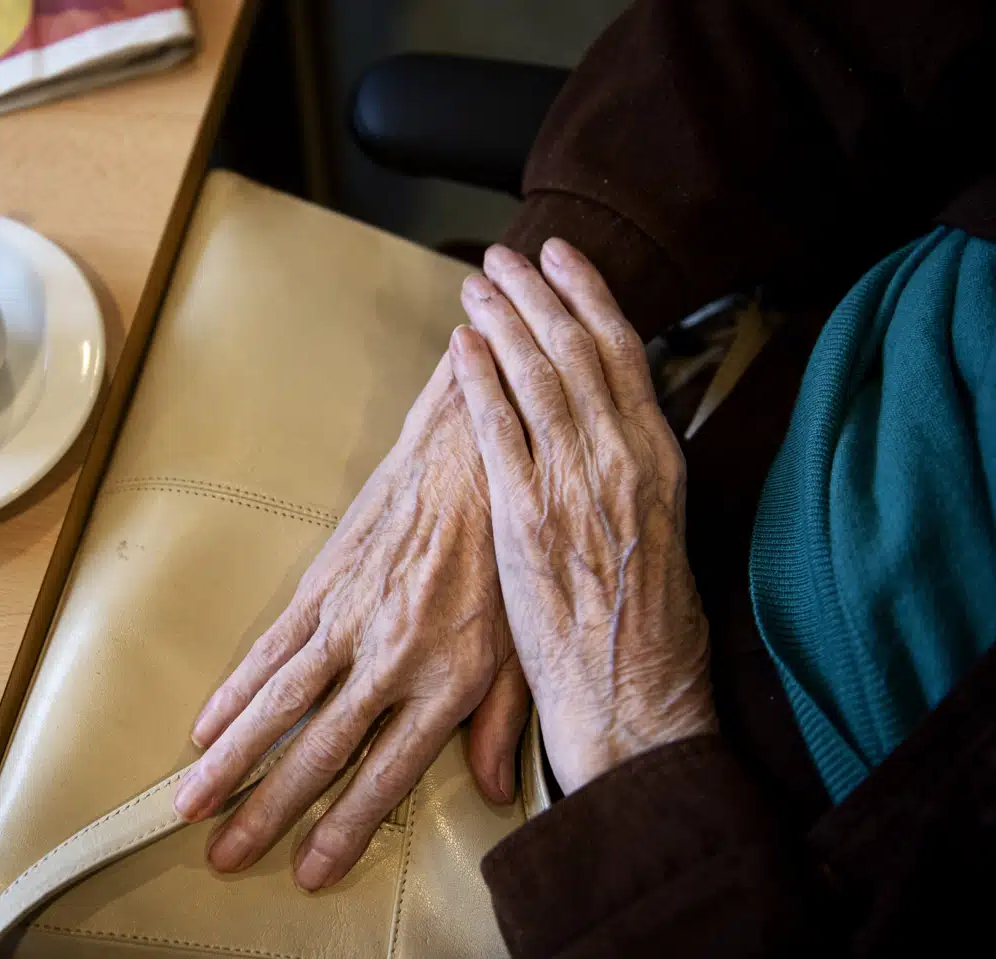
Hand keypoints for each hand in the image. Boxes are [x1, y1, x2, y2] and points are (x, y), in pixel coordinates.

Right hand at [173, 355, 528, 890]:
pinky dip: (235, 688)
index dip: (343, 826)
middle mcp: (389, 656)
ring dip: (232, 755)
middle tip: (221, 850)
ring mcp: (349, 619)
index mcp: (445, 680)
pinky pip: (270, 646)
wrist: (472, 451)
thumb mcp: (524, 642)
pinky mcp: (324, 584)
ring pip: (279, 700)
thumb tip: (497, 789)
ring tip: (191, 797)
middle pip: (318, 746)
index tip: (306, 869)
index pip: (385, 771)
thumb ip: (502, 720)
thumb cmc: (505, 548)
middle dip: (267, 806)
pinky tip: (206, 722)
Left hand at [449, 241, 715, 793]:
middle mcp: (623, 459)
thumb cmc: (648, 632)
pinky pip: (498, 428)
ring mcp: (574, 484)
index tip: (564, 261)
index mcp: (661, 461)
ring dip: (504, 321)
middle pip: (576, 349)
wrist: (636, 698)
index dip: (591, 297)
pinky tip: (463, 347)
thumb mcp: (661, 537)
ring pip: (538, 375)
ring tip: (478, 285)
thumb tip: (605, 436)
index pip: (624, 354)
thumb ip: (633, 477)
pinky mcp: (526, 517)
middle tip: (506, 257)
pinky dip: (479, 379)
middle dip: (538, 292)